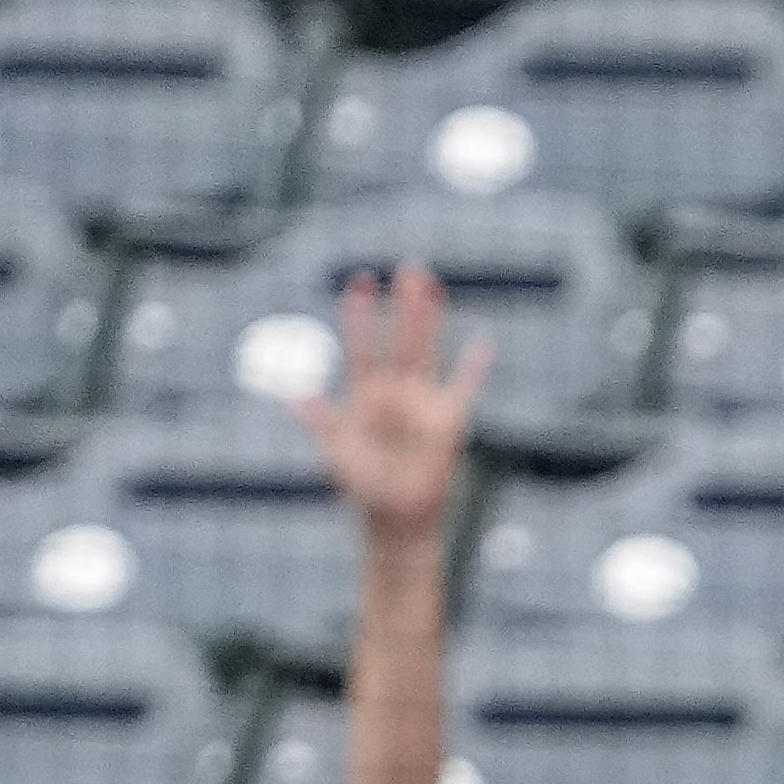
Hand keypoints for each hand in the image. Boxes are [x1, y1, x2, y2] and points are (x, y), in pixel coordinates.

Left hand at [295, 262, 489, 546]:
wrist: (395, 516)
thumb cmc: (362, 486)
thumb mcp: (336, 452)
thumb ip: (323, 422)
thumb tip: (299, 399)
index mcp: (365, 393)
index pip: (362, 345)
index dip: (359, 315)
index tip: (359, 281)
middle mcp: (395, 391)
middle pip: (400, 338)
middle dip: (403, 305)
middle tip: (408, 267)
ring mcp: (423, 403)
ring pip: (429, 352)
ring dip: (432, 321)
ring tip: (434, 288)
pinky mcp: (448, 423)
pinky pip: (465, 389)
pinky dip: (475, 369)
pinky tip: (485, 344)